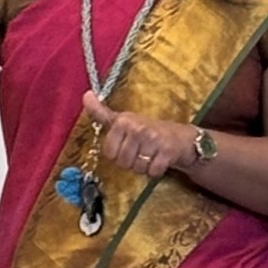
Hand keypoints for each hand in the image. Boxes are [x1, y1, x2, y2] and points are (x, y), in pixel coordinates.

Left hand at [81, 91, 199, 178]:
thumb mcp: (122, 119)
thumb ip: (100, 112)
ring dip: (143, 167)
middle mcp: (137, 127)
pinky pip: (152, 172)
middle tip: (141, 152)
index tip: (125, 146)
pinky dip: (155, 171)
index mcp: (123, 120)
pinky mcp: (167, 150)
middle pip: (122, 162)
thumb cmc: (146, 130)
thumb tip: (85, 95)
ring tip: (150, 156)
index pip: (109, 152)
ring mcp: (153, 138)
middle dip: (131, 162)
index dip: (117, 154)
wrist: (181, 137)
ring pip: (137, 168)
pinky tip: (160, 161)